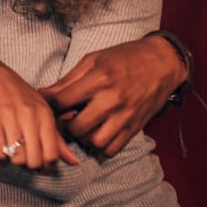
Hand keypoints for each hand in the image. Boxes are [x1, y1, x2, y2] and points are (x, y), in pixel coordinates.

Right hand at [0, 58, 78, 172]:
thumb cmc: (16, 92)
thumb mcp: (39, 109)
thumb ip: (56, 137)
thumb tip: (74, 162)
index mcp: (44, 113)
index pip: (52, 154)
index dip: (46, 167)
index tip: (39, 166)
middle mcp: (29, 115)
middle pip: (35, 160)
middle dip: (29, 167)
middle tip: (23, 160)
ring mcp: (9, 117)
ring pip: (17, 158)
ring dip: (14, 162)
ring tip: (11, 155)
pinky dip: (0, 159)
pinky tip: (0, 152)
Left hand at [39, 35, 186, 156]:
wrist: (162, 63)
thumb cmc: (124, 57)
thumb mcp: (92, 60)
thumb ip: (68, 80)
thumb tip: (44, 94)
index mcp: (99, 79)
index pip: (62, 102)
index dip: (49, 105)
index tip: (48, 105)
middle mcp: (112, 100)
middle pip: (76, 127)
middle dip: (65, 125)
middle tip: (64, 118)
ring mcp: (125, 116)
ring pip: (94, 142)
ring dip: (83, 137)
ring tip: (81, 126)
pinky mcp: (135, 127)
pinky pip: (112, 149)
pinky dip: (101, 145)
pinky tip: (97, 132)